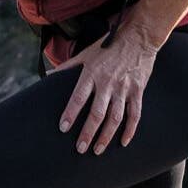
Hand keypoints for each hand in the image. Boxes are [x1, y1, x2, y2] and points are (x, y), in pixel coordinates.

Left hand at [54, 24, 158, 154]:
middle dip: (87, 133)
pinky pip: (135, 114)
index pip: (78, 98)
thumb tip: (49, 76)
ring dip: (106, 136)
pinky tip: (123, 142)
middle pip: (97, 113)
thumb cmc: (109, 46)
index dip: (70, 114)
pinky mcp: (138, 91)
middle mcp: (108, 83)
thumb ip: (67, 67)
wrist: (138, 36)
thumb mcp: (85, 53)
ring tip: (97, 150)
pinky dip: (130, 130)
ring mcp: (124, 88)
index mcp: (92, 74)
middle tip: (80, 148)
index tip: (63, 128)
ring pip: (115, 118)